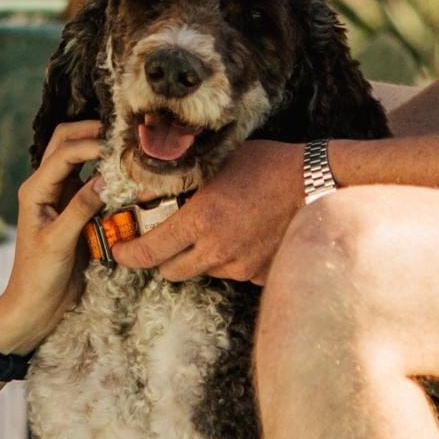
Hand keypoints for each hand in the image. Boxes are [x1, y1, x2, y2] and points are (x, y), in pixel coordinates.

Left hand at [0, 121, 107, 354]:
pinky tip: (125, 173)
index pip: (63, 152)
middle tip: (124, 136)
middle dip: (92, 132)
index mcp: (34, 190)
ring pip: (78, 158)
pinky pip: (91, 180)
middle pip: (65, 141)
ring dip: (99, 149)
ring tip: (127, 149)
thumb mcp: (59, 242)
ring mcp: (61, 196)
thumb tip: (106, 178)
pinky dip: (106, 171)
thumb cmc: (38, 277)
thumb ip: (81, 208)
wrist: (35, 307)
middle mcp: (46, 187)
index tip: (120, 147)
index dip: (92, 144)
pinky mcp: (75, 209)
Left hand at [106, 139, 302, 283]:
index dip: (127, 254)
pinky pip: (234, 272)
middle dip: (161, 258)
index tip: (119, 250)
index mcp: (200, 221)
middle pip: (170, 271)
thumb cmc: (269, 165)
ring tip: (215, 228)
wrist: (318, 184)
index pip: (148, 252)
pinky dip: (230, 259)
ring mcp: (241, 267)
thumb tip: (149, 188)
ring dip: (198, 257)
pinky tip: (242, 235)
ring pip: (203, 271)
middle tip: (163, 239)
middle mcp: (217, 250)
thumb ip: (183, 180)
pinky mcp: (260, 275)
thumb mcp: (218, 163)